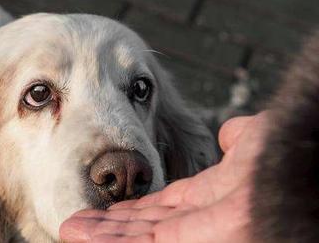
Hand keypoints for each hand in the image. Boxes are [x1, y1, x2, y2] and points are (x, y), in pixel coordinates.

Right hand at [60, 113, 269, 242]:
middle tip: (73, 222)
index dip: (132, 208)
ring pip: (137, 237)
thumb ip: (241, 139)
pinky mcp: (190, 242)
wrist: (298, 163)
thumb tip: (229, 130)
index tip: (106, 204)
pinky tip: (78, 234)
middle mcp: (201, 221)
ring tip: (67, 229)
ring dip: (100, 234)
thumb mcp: (258, 144)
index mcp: (215, 199)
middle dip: (108, 225)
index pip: (164, 208)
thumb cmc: (288, 154)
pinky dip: (108, 240)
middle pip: (144, 226)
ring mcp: (197, 235)